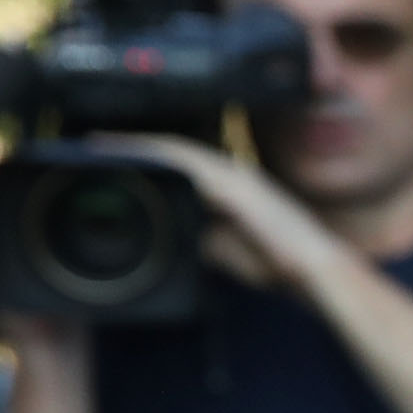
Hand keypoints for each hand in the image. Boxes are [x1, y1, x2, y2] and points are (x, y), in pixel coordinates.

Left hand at [94, 133, 346, 296]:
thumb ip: (207, 241)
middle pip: (175, 151)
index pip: (184, 166)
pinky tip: (134, 153)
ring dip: (141, 145)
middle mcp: (232, 175)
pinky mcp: (232, 183)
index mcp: (233, 189)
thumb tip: (181, 240)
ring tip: (104, 143)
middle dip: (138, 146)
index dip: (151, 159)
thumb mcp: (230, 253)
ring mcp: (233, 176)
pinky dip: (158, 154)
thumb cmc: (279, 265)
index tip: (118, 159)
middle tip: (97, 143)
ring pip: (177, 150)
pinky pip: (187, 160)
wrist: (314, 268)